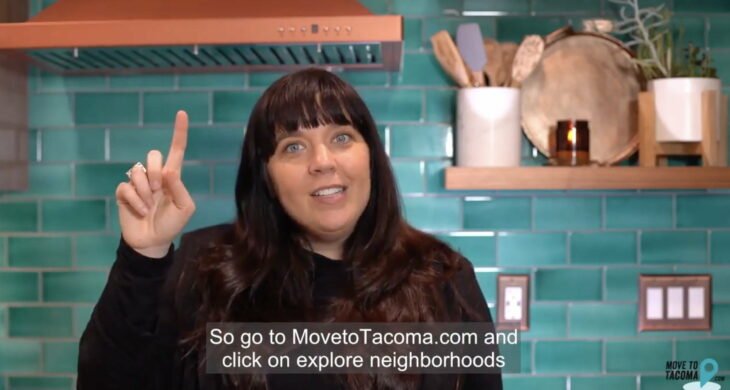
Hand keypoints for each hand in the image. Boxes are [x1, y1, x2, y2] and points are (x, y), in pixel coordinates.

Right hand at [115, 111, 195, 257]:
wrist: (152, 242)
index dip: (179, 132)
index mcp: (173, 177)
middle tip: (159, 190)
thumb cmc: (171, 224)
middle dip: (156, 172)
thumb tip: (168, 170)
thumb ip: (179, 187)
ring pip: (138, 171)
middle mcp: (155, 176)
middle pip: (153, 155)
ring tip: (149, 206)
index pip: (177, 150)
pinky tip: (140, 211)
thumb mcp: (185, 208)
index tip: (182, 113)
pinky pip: (126, 187)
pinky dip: (135, 201)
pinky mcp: (124, 193)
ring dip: (146, 191)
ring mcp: (138, 183)